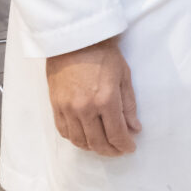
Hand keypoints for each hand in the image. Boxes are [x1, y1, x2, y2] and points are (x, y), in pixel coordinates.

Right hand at [47, 38, 139, 155]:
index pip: (116, 134)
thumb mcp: (124, 76)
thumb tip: (134, 128)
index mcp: (105, 100)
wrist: (74, 40)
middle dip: (111, 150)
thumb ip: (129, 105)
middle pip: (98, 142)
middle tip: (118, 150)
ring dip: (93, 147)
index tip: (130, 148)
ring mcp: (68, 108)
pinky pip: (64, 131)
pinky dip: (76, 139)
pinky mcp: (55, 105)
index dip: (124, 145)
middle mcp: (85, 108)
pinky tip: (85, 136)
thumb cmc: (102, 54)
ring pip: (80, 141)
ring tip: (102, 144)